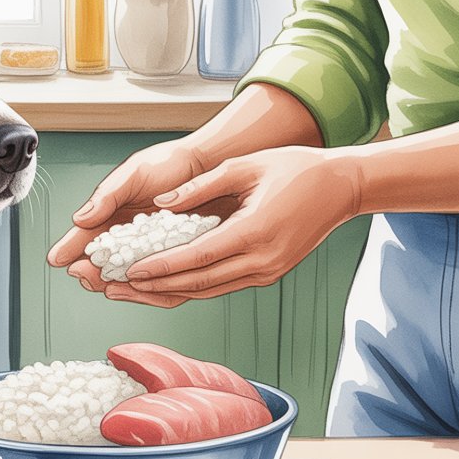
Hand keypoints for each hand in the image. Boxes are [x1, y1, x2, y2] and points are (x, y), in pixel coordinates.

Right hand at [46, 138, 215, 291]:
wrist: (204, 164)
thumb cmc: (167, 163)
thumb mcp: (132, 174)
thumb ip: (106, 195)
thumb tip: (80, 217)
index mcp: (111, 213)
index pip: (86, 235)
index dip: (70, 247)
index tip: (56, 258)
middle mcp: (127, 233)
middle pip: (102, 259)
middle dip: (88, 270)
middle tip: (81, 275)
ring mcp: (148, 246)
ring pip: (125, 272)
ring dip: (112, 281)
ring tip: (103, 285)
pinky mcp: (170, 254)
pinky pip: (154, 274)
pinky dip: (144, 283)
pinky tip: (136, 286)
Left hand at [108, 147, 360, 307]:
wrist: (341, 188)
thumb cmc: (296, 169)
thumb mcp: (245, 166)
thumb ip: (200, 186)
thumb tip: (160, 202)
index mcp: (253, 232)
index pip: (195, 258)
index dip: (159, 267)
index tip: (128, 272)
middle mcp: (260, 261)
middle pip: (198, 283)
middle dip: (154, 288)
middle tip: (118, 288)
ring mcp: (267, 272)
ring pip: (209, 290)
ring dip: (170, 292)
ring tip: (134, 291)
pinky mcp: (269, 275)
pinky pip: (223, 285)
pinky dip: (194, 286)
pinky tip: (168, 284)